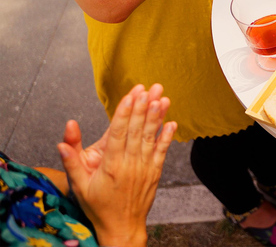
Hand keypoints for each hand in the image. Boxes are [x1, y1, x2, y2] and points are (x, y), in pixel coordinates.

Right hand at [58, 84, 175, 246]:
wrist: (122, 227)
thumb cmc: (98, 206)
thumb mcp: (79, 185)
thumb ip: (72, 160)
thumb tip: (62, 140)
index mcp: (111, 165)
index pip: (118, 133)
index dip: (125, 113)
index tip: (131, 95)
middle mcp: (130, 164)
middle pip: (137, 130)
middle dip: (142, 107)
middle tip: (148, 88)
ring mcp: (145, 167)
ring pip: (151, 137)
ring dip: (157, 117)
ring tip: (161, 98)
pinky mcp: (155, 172)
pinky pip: (162, 151)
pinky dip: (167, 136)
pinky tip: (171, 122)